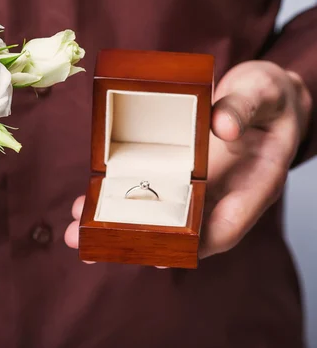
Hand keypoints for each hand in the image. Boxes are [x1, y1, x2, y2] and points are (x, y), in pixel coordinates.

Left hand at [65, 61, 311, 259]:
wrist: (265, 98)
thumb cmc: (270, 97)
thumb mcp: (264, 92)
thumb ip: (245, 107)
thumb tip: (222, 127)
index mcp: (254, 184)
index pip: (226, 225)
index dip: (192, 244)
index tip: (156, 255)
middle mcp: (223, 195)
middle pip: (182, 231)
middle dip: (136, 244)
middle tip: (91, 250)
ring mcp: (200, 188)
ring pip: (160, 218)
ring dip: (119, 228)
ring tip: (76, 233)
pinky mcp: (182, 177)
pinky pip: (152, 195)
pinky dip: (122, 201)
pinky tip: (89, 204)